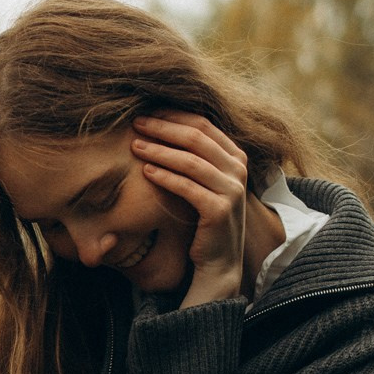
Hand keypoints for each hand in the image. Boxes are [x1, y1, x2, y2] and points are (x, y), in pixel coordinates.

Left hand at [131, 112, 248, 305]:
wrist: (218, 261)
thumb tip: (162, 124)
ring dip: (159, 150)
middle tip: (136, 122)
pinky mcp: (219, 210)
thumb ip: (196, 156)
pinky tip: (145, 171)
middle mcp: (238, 170)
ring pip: (190, 160)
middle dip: (163, 127)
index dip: (173, 115)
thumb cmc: (204, 218)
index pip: (203, 124)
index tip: (147, 112)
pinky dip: (164, 176)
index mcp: (236, 157)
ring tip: (134, 145)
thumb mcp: (205, 182)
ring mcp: (232, 190)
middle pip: (196, 137)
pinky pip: (186, 187)